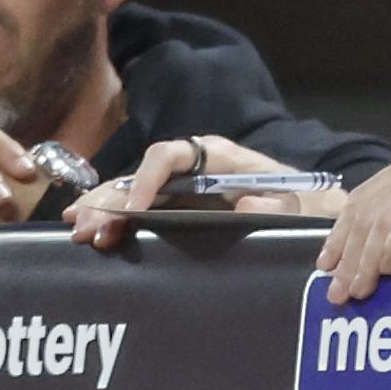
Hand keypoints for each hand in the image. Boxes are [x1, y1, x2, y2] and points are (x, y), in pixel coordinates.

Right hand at [67, 134, 338, 249]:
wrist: (310, 214)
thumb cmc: (302, 204)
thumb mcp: (296, 204)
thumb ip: (275, 204)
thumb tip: (246, 205)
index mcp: (217, 155)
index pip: (170, 155)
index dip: (148, 179)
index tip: (135, 209)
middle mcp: (192, 166)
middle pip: (140, 174)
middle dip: (111, 198)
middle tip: (86, 224)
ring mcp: (181, 187)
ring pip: (132, 192)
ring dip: (104, 210)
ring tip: (79, 231)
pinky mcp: (177, 208)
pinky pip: (139, 210)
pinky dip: (115, 220)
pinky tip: (92, 234)